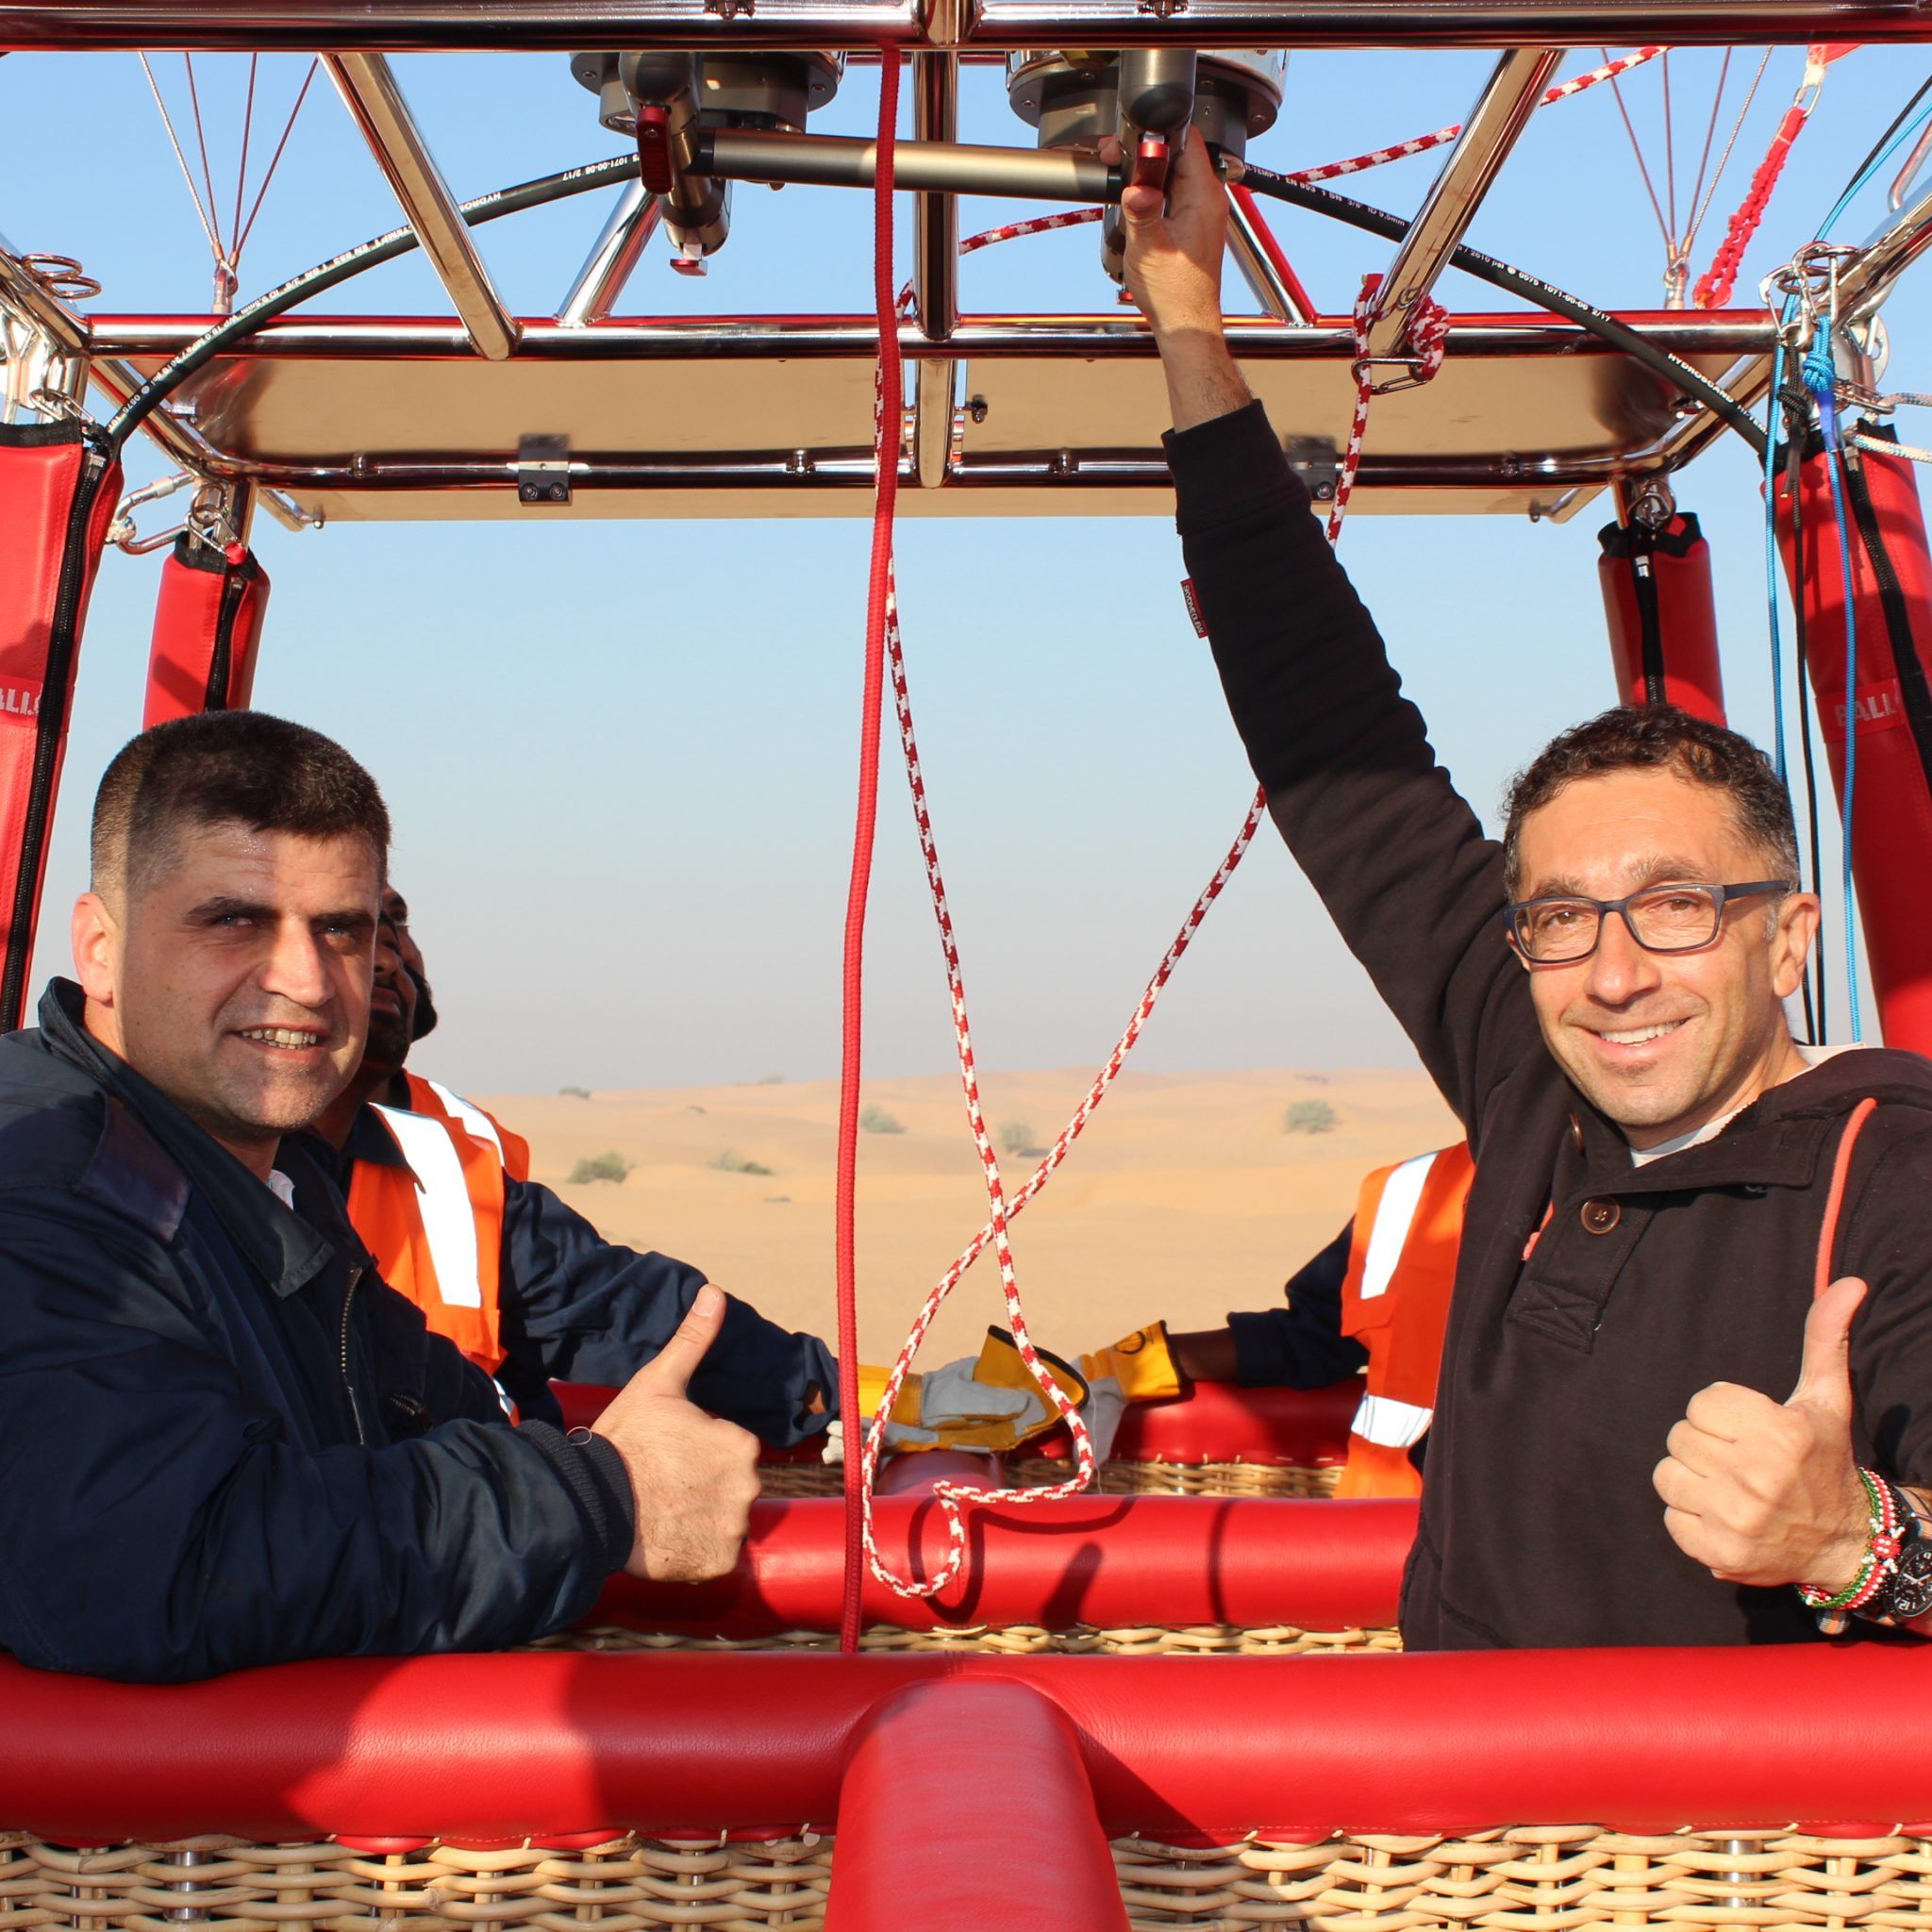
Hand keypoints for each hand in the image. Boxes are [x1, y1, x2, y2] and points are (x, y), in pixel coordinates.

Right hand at [593, 1284, 760, 1581]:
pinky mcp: (717, 1564)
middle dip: (703, 1485)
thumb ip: (693, 1340)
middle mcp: (748, 1487)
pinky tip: (667, 1537)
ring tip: (662, 1510)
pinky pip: (715, 1557)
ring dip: (700, 1518)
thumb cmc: (625, 1440)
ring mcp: (733, 1529)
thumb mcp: (658, 1383)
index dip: (697, 1449)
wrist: (592, 1503)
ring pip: (724, 1521)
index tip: (668, 1453)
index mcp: (740, 1443)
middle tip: (663, 1483)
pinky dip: (695, 1551)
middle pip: (730, 1486)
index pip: (729, 1448)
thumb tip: (715, 1293)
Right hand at [1112, 130, 1227, 337]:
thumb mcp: (1149, 247)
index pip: (1187, 139)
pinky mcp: (1193, 221)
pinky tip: (1140, 206)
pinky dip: (1155, 193)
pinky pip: (1174, 193)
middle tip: (1121, 162)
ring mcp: (1202, 210)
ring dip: (1149, 174)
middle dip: (1148, 153)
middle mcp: (1208, 199)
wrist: (1184, 321)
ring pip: (1174, 172)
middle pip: (1178, 153)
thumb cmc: (1175, 292)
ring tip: (1128, 187)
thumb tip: (1135, 185)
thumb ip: (1141, 211)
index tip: (1134, 140)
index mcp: (1204, 196)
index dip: (1158, 132)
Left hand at [1653, 1275, 1872, 1589]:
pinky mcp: (1719, 1554)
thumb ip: (1824, 1338)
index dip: (1720, 1413)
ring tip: (1728, 1486)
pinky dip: (1690, 1518)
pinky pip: (1669, 1518)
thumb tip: (1850, 1282)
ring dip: (1691, 1480)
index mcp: (1781, 1434)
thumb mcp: (1826, 1398)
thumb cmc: (1825, 1460)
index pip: (1701, 1402)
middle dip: (1704, 1445)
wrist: (1846, 1543)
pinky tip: (1724, 1516)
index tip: (1750, 1429)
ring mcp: (1738, 1519)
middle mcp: (1759, 1477)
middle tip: (1739, 1459)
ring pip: (1666, 1476)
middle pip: (1679, 1437)